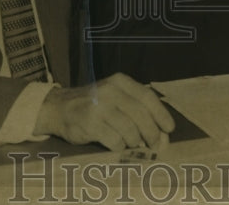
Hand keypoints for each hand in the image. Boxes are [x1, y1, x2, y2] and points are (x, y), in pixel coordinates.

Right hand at [36, 73, 174, 151]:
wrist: (59, 108)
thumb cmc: (94, 105)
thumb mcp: (115, 97)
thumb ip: (137, 110)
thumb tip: (162, 134)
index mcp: (120, 81)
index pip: (148, 97)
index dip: (161, 114)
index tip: (169, 128)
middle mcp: (110, 91)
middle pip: (141, 115)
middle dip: (152, 133)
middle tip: (155, 145)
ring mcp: (99, 107)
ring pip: (130, 130)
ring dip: (135, 141)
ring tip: (133, 144)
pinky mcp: (90, 124)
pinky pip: (115, 141)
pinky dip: (120, 147)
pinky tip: (117, 145)